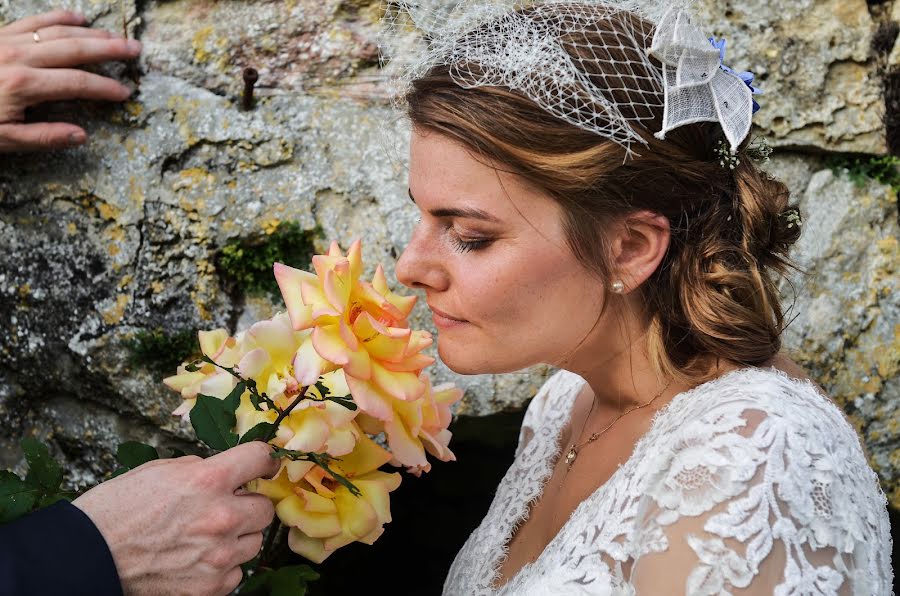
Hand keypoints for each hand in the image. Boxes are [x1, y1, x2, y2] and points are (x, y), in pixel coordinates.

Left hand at [0, 10, 141, 151]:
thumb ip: (43, 137)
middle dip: (109, 49)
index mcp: (23, 85)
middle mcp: (19, 57)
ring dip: (91, 33)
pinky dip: (58, 17)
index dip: (105, 89)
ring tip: (116, 37)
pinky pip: (34, 21)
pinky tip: (77, 17)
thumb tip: (81, 136)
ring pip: (58, 31)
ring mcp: (8, 41)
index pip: (77, 84)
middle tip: (135, 50)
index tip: (125, 93)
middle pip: (75, 49)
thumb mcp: (2, 139)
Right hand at [73, 442, 279, 595]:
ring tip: (203, 535)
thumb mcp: (162, 470)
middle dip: (248, 505)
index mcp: (208, 481)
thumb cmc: (118, 510)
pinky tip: (196, 558)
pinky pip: (237, 572)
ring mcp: (218, 556)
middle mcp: (220, 518)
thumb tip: (231, 472)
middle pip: (265, 507)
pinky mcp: (210, 587)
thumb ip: (204, 469)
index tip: (264, 464)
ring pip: (254, 542)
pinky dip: (222, 566)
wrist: (88, 557)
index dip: (264, 459)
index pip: (260, 458)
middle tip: (224, 507)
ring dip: (237, 537)